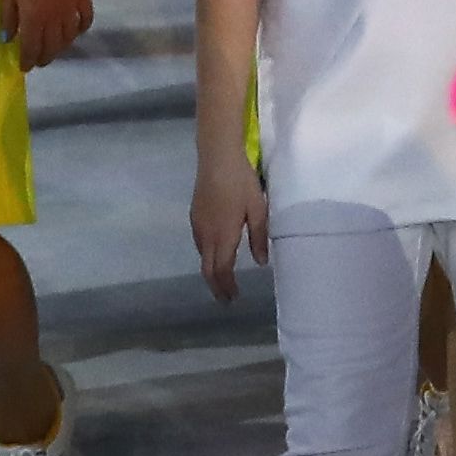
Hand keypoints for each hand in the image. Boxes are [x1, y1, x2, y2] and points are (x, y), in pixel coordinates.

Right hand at [191, 150, 267, 301]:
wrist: (217, 157)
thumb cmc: (241, 183)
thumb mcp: (258, 210)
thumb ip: (259, 237)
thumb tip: (261, 262)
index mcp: (223, 236)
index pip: (221, 270)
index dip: (226, 287)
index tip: (233, 298)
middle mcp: (206, 235)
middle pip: (207, 268)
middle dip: (215, 286)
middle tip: (225, 298)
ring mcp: (197, 224)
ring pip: (202, 255)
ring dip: (211, 270)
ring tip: (222, 277)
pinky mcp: (194, 214)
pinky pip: (199, 242)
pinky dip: (207, 255)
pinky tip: (216, 251)